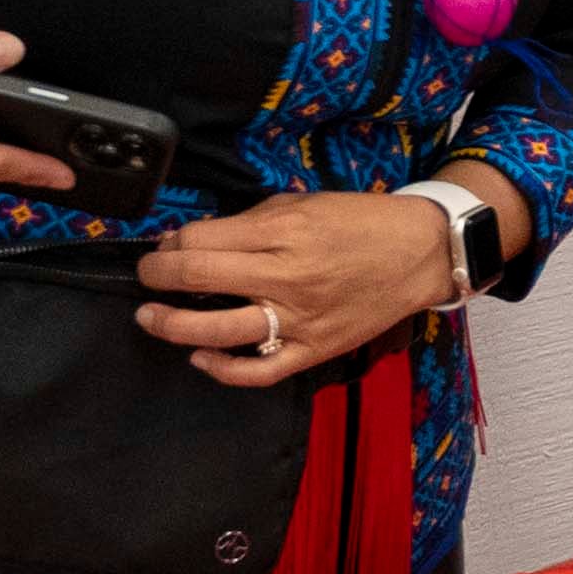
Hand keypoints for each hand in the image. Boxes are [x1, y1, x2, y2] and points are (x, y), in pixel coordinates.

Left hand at [134, 192, 457, 387]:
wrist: (423, 252)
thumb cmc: (362, 222)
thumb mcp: (303, 203)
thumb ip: (251, 221)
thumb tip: (197, 240)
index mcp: (284, 232)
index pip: (200, 240)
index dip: (171, 243)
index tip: (168, 245)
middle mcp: (287, 276)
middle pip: (197, 278)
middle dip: (157, 275)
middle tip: (149, 275)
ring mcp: (301, 318)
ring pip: (218, 330)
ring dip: (171, 325)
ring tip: (150, 317)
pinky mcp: (316, 348)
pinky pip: (260, 370)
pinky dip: (222, 369)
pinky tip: (200, 356)